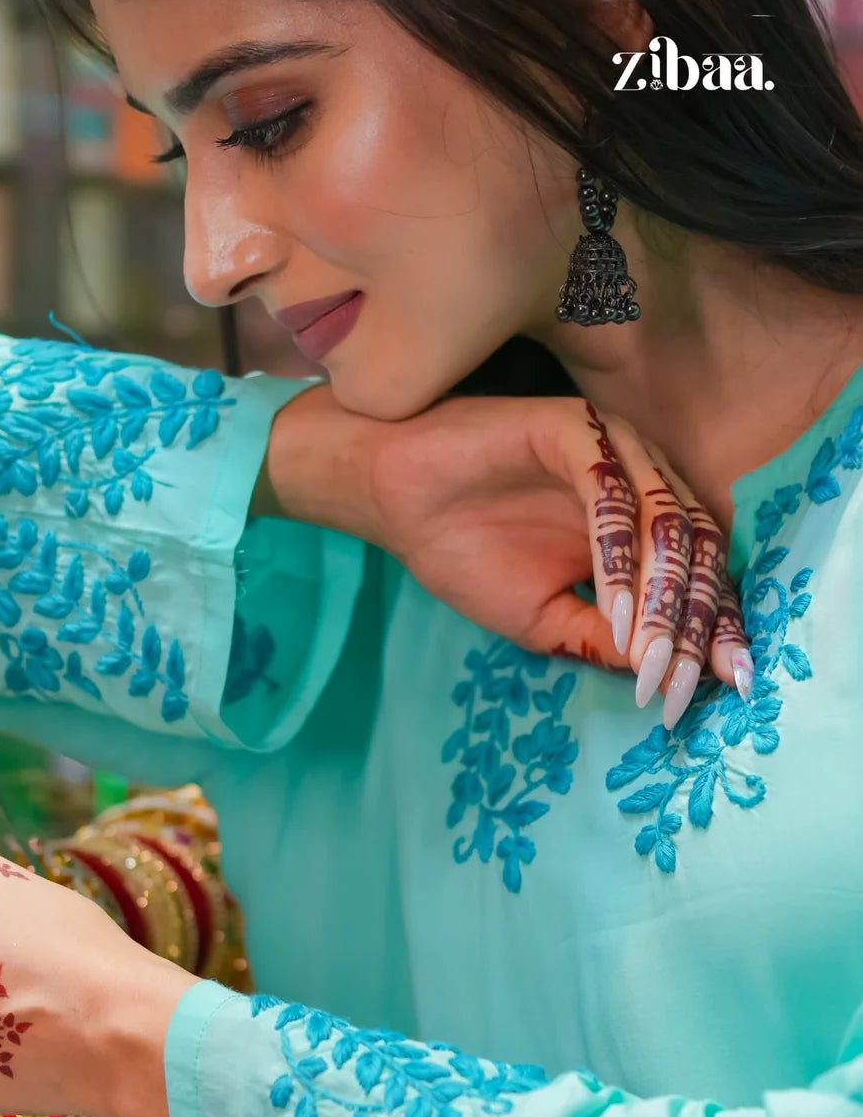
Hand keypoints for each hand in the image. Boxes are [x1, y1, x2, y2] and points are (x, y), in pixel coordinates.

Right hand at [266, 386, 750, 729]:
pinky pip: (612, 494)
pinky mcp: (573, 427)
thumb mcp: (545, 618)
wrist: (391, 499)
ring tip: (650, 659)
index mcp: (643, 520)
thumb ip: (606, 639)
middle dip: (692, 625)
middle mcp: (641, 478)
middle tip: (682, 685)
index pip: (698, 574)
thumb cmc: (463, 550)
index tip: (724, 688)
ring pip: (665, 523)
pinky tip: (611, 608)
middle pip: (696, 551)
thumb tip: (663, 677)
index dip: (713, 631)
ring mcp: (611, 448)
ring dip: (661, 599)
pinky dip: (618, 556)